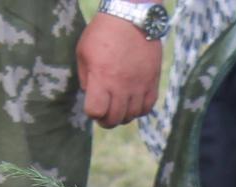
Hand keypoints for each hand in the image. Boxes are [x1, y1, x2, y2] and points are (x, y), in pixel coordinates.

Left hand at [78, 12, 161, 127]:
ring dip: (123, 116)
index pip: (96, 111)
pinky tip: (134, 103)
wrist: (131, 17)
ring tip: (119, 107)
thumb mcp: (83, 52)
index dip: (92, 112)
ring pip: (132, 115)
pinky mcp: (152, 81)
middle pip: (114, 118)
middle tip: (105, 113)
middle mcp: (121, 86)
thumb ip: (85, 77)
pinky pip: (148, 106)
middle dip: (106, 120)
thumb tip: (91, 94)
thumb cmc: (103, 32)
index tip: (93, 105)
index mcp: (101, 78)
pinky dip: (139, 110)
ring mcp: (139, 85)